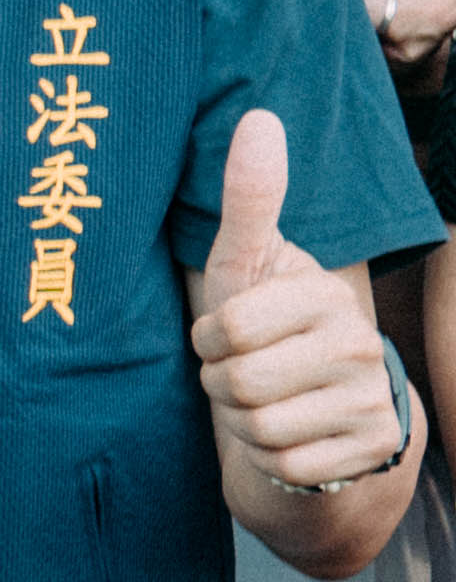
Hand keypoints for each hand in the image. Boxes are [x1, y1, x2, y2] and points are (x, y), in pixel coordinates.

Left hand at [196, 108, 406, 500]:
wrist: (316, 406)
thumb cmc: (263, 327)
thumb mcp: (245, 263)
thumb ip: (250, 197)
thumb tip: (259, 116)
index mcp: (324, 295)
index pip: (223, 330)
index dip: (206, 341)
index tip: (222, 335)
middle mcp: (360, 343)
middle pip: (238, 383)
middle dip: (220, 386)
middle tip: (238, 374)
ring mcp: (373, 397)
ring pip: (259, 428)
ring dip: (241, 423)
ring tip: (262, 401)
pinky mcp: (375, 448)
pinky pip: (287, 465)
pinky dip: (271, 458)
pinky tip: (289, 436)